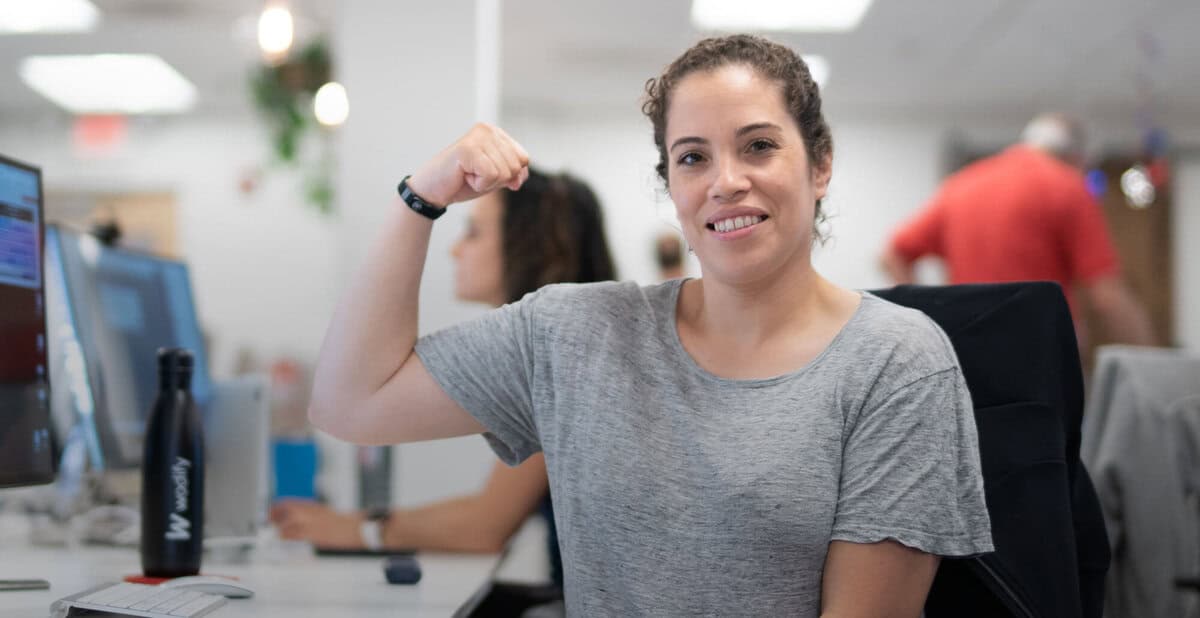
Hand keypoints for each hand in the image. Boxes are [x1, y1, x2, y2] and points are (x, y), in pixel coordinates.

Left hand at [269, 500, 366, 547]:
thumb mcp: (323, 513)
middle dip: (275, 515)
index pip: (290, 502)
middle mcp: (311, 512)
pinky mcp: (315, 534)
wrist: (354, 529)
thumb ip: (309, 514)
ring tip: (277, 531)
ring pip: (289, 522)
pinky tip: (285, 537)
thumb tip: (293, 518)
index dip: (277, 506)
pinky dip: (287, 536)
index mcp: (313, 506)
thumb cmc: (340, 523)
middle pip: (287, 509)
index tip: (271, 512)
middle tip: (270, 521)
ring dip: (280, 527)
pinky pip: (296, 535)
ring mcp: (313, 523)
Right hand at [407, 123, 529, 206]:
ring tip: (468, 174)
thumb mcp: (495, 178)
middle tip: (474, 175)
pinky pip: (491, 175)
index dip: (510, 175)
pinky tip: (463, 175)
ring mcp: (478, 137)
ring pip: (504, 172)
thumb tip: (519, 177)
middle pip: (515, 166)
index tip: (487, 174)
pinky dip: (478, 184)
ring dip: (486, 182)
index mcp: (496, 133)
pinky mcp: (468, 148)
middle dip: (497, 180)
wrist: (433, 190)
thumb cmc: (462, 182)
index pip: (523, 159)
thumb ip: (514, 174)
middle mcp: (488, 130)